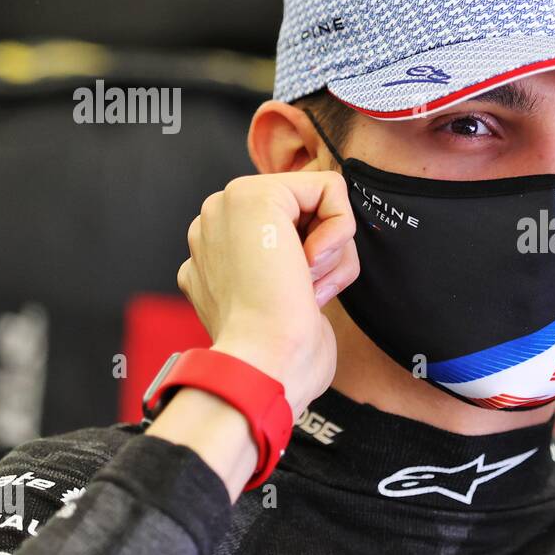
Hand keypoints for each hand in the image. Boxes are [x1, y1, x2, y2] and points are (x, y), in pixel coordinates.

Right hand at [177, 171, 358, 414]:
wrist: (261, 365)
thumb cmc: (278, 356)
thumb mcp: (278, 305)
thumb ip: (288, 269)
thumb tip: (311, 256)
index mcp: (216, 255)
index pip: (290, 232)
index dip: (313, 265)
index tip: (298, 299)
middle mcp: (214, 226)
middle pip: (305, 215)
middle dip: (325, 254)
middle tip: (303, 291)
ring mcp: (227, 207)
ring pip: (319, 203)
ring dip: (331, 251)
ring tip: (301, 285)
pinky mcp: (254, 195)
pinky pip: (330, 189)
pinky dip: (340, 229)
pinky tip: (308, 264)